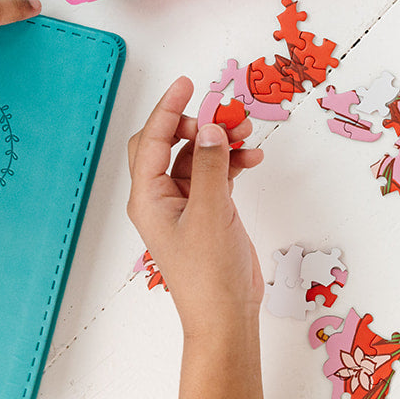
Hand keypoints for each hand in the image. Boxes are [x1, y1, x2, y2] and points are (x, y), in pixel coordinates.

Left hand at [126, 77, 265, 341]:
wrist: (225, 315)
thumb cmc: (208, 273)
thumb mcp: (209, 212)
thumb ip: (210, 165)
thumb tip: (211, 127)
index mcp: (148, 198)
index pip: (153, 140)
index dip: (168, 109)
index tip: (186, 83)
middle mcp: (161, 198)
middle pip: (169, 144)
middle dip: (195, 124)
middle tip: (221, 115)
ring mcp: (185, 205)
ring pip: (197, 157)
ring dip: (220, 142)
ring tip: (246, 135)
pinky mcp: (207, 212)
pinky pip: (215, 174)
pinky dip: (231, 162)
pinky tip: (251, 159)